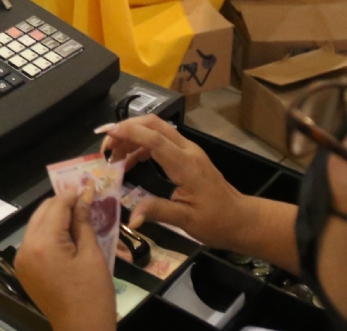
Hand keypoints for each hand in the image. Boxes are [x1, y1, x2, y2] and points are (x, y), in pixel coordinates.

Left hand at [13, 187, 116, 330]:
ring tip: (78, 215)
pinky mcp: (24, 269)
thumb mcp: (92, 254)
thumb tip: (84, 196)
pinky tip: (67, 234)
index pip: (57, 207)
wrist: (82, 328)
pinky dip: (49, 234)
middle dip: (62, 204)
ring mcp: (22, 259)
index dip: (73, 195)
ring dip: (55, 218)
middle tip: (84, 199)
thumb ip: (83, 222)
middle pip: (43, 212)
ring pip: (37, 225)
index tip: (87, 185)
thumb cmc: (93, 293)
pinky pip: (35, 241)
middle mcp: (26, 247)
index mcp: (43, 243)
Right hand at [97, 115, 247, 249]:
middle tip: (105, 145)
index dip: (129, 133)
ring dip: (132, 136)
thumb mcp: (186, 221)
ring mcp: (188, 150)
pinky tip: (129, 162)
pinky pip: (161, 141)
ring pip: (157, 129)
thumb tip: (131, 218)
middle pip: (154, 124)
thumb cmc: (216, 221)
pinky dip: (141, 145)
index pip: (153, 139)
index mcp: (185, 164)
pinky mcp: (187, 155)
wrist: (241, 219)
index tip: (107, 134)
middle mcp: (187, 150)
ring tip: (112, 156)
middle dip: (127, 128)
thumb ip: (157, 212)